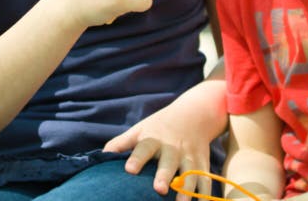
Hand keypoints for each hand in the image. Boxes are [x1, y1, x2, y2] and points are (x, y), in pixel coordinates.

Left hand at [103, 87, 225, 200]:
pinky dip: (206, 193)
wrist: (195, 113)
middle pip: (168, 162)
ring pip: (190, 173)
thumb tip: (100, 157)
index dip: (136, 158)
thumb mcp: (141, 129)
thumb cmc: (160, 126)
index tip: (129, 169)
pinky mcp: (203, 163)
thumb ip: (121, 143)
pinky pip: (206, 180)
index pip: (144, 148)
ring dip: (186, 189)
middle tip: (159, 189)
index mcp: (154, 139)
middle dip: (164, 175)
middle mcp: (173, 148)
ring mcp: (190, 156)